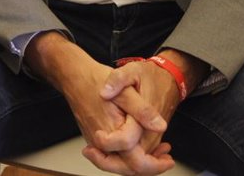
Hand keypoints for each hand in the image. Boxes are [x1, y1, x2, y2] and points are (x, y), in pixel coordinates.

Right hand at [26, 33, 171, 174]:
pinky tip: (139, 144)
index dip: (156, 165)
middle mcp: (102, 142)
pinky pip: (113, 154)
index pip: (136, 162)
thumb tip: (160, 126)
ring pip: (120, 164)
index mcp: (112, 132)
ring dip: (140, 161)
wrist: (74, 76)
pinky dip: (128, 154)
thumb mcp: (126, 89)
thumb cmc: (95, 80)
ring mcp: (96, 142)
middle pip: (128, 168)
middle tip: (165, 158)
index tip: (168, 159)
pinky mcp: (95, 139)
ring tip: (158, 152)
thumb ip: (143, 111)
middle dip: (150, 167)